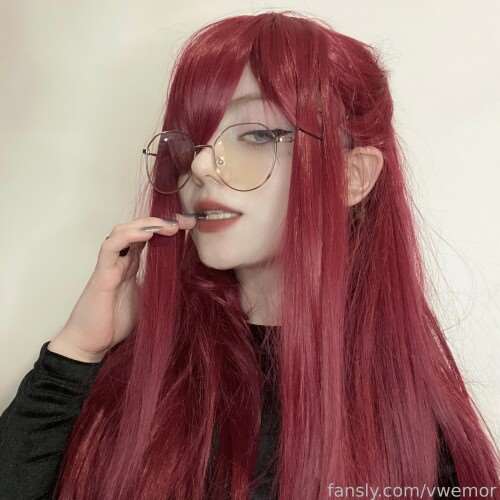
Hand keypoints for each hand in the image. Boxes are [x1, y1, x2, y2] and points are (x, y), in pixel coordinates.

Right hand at [47, 214, 195, 361]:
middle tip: (184, 221)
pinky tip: (147, 234)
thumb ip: (159, 286)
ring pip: (123, 231)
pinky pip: (111, 247)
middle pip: (138, 229)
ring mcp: (110, 265)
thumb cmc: (115, 323)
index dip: (167, 228)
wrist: (90, 344)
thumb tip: (185, 282)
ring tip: (169, 225)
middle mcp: (121, 261)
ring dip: (147, 224)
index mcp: (131, 266)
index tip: (189, 225)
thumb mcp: (147, 300)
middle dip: (161, 221)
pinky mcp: (102, 274)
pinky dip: (129, 236)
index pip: (148, 237)